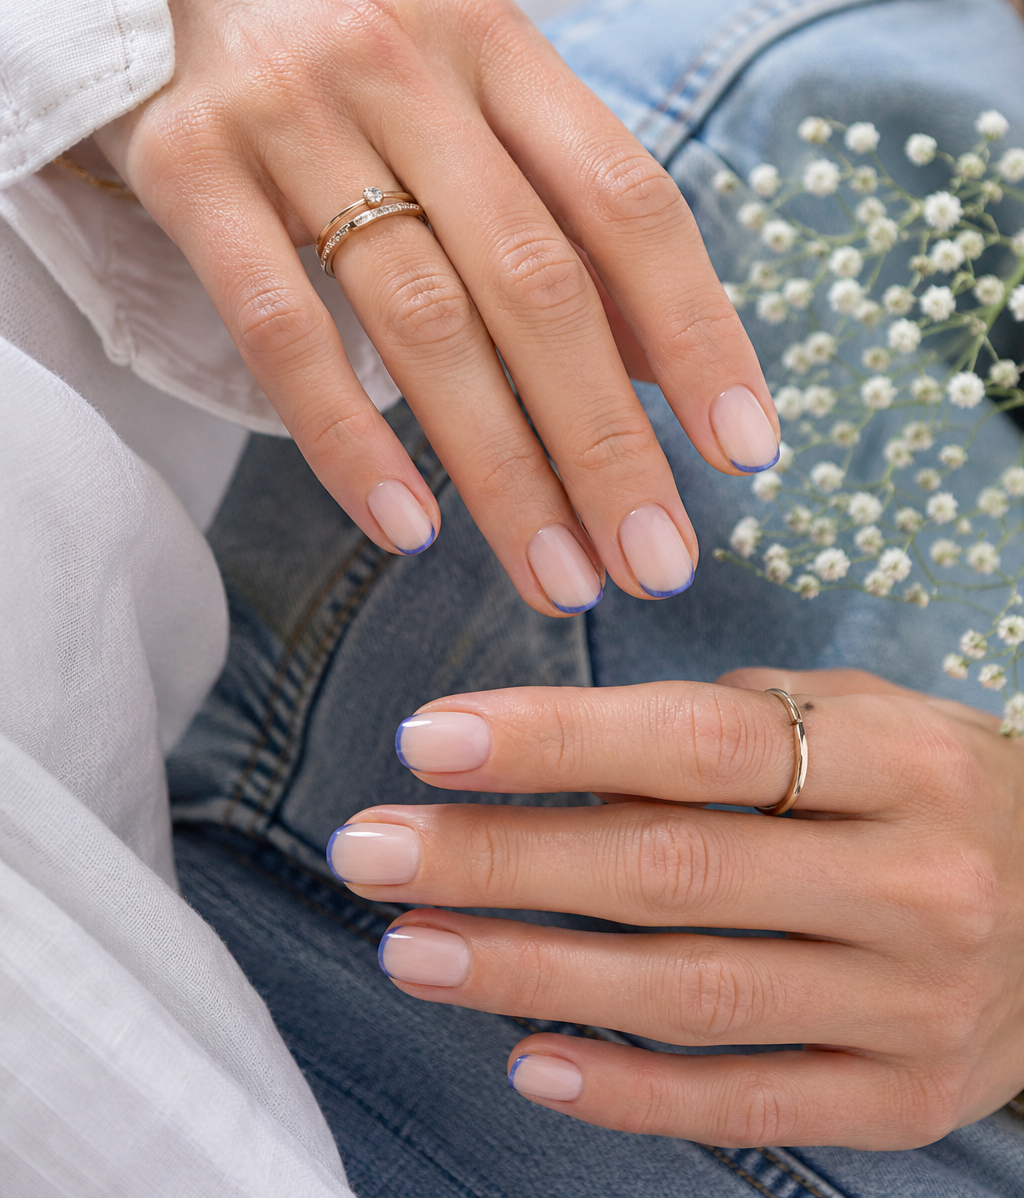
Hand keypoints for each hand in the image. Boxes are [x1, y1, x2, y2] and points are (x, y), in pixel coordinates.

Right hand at [93, 0, 778, 615]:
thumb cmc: (345, 34)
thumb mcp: (470, 79)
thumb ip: (562, 205)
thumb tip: (669, 367)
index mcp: (499, 43)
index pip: (628, 202)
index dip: (699, 331)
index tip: (745, 453)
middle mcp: (407, 68)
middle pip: (537, 282)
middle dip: (609, 440)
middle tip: (657, 561)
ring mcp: (291, 113)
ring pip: (423, 319)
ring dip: (502, 468)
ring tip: (556, 576)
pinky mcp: (188, 162)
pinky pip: (281, 325)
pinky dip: (348, 436)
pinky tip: (407, 526)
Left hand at [328, 670, 1023, 1147]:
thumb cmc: (930, 789)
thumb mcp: (861, 717)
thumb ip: (732, 730)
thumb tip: (567, 767)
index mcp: (898, 760)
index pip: (701, 746)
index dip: (558, 742)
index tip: (427, 741)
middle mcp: (911, 882)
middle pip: (672, 873)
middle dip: (501, 862)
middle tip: (369, 849)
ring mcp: (912, 1005)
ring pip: (689, 995)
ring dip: (528, 972)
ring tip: (410, 946)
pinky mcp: (904, 1099)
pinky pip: (744, 1102)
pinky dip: (626, 1089)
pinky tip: (523, 1052)